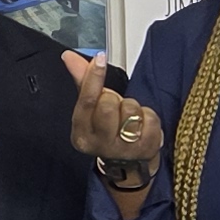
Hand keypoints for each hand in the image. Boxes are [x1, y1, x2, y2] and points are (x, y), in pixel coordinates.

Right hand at [63, 52, 155, 173]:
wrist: (129, 163)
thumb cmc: (109, 129)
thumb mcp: (93, 108)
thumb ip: (83, 81)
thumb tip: (69, 56)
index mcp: (81, 133)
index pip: (87, 100)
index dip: (93, 76)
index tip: (100, 58)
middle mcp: (99, 145)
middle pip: (109, 103)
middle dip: (116, 99)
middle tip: (117, 108)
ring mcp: (124, 149)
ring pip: (131, 110)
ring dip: (133, 108)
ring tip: (130, 119)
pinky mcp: (147, 149)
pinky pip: (150, 118)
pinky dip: (149, 116)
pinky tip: (143, 126)